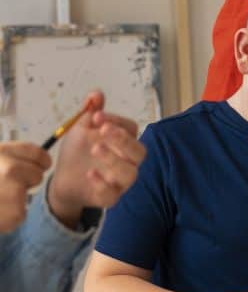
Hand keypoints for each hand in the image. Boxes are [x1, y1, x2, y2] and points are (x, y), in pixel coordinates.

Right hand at [0, 142, 51, 231]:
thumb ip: (6, 159)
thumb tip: (38, 162)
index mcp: (1, 152)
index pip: (36, 153)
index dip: (41, 160)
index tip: (41, 165)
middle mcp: (10, 168)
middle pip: (37, 174)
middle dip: (25, 182)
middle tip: (3, 189)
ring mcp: (14, 190)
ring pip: (28, 194)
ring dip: (15, 200)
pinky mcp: (16, 212)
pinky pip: (20, 213)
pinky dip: (9, 217)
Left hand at [47, 91, 145, 227]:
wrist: (62, 178)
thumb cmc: (78, 151)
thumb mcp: (81, 128)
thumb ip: (91, 112)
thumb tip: (96, 94)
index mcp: (124, 142)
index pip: (131, 129)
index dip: (117, 121)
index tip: (97, 116)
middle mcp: (128, 161)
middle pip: (139, 151)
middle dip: (123, 140)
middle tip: (103, 130)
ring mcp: (121, 181)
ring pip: (130, 173)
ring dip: (114, 159)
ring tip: (95, 149)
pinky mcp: (109, 198)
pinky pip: (113, 194)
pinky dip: (102, 184)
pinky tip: (90, 173)